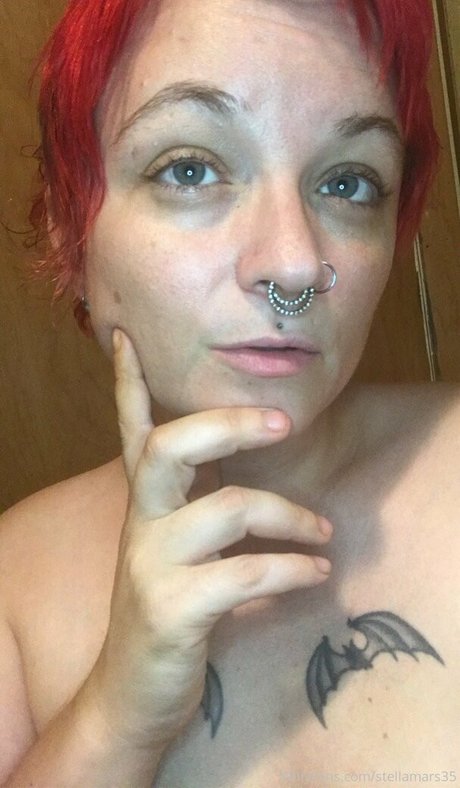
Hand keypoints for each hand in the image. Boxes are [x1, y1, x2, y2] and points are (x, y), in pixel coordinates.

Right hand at [88, 328, 331, 750]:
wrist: (131, 693)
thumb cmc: (168, 608)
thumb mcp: (174, 548)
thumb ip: (200, 509)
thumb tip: (259, 478)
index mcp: (143, 505)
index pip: (130, 431)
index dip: (126, 383)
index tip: (125, 336)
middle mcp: (140, 524)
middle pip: (170, 448)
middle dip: (228, 424)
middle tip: (282, 421)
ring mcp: (151, 565)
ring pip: (226, 509)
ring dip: (290, 517)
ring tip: (324, 533)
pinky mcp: (172, 610)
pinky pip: (246, 575)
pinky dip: (292, 570)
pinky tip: (315, 574)